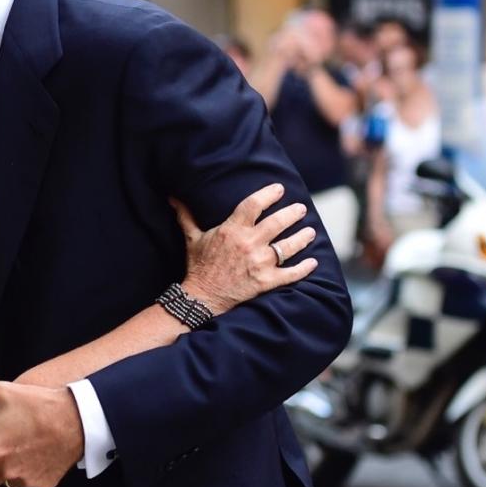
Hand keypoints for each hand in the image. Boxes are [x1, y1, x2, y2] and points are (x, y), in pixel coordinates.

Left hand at [0, 379, 82, 486]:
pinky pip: (30, 482)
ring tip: (17, 449)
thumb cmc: (38, 404)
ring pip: (7, 483)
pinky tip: (36, 453)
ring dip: (8, 472)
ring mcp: (27, 480)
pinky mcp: (44, 484)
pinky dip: (29, 472)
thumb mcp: (4, 391)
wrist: (77, 418)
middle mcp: (6, 472)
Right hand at [170, 184, 318, 316]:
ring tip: (310, 232)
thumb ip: (186, 216)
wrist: (202, 297)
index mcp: (232, 230)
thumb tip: (172, 197)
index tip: (279, 189)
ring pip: (289, 246)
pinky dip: (304, 268)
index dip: (269, 194)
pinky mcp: (266, 282)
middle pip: (278, 222)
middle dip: (293, 213)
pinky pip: (292, 273)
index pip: (254, 204)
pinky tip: (313, 262)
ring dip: (303, 237)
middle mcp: (249, 244)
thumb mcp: (192, 238)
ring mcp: (260, 263)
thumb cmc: (198, 266)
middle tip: (301, 209)